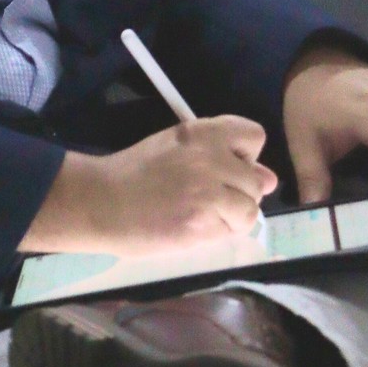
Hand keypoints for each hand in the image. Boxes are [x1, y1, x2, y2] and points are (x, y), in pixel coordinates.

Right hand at [20, 116, 279, 255]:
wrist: (100, 202)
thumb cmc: (134, 173)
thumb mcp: (175, 146)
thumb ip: (219, 155)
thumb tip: (267, 177)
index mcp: (203, 132)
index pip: (254, 137)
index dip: (245, 156)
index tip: (226, 167)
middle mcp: (211, 158)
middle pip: (257, 180)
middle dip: (240, 192)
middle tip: (210, 198)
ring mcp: (208, 192)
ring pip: (249, 210)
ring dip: (232, 217)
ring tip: (203, 216)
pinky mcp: (202, 224)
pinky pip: (230, 232)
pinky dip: (217, 234)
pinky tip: (193, 228)